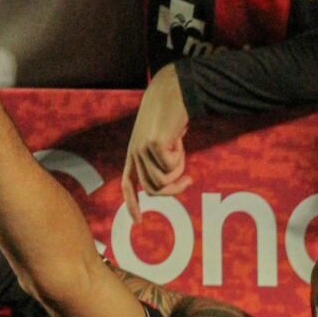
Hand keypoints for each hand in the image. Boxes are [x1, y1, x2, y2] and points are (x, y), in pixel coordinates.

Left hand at [123, 65, 192, 218]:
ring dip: (179, 169)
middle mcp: (134, 154)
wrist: (171, 94)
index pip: (128, 184)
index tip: (138, 222)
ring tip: (180, 149)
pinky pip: (171, 167)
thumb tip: (175, 185)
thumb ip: (164, 163)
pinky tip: (178, 139)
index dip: (131, 204)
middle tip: (189, 180)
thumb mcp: (165, 145)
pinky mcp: (152, 145)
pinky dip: (180, 157)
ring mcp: (141, 150)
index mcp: (134, 154)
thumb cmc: (171, 118)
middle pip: (154, 189)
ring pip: (164, 180)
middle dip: (174, 190)